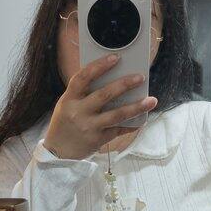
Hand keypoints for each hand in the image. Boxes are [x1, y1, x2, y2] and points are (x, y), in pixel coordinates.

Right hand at [43, 53, 157, 159]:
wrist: (58, 152)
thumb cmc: (65, 123)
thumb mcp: (67, 105)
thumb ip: (84, 93)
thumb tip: (111, 79)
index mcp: (69, 99)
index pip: (83, 77)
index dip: (99, 66)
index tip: (115, 58)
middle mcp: (78, 112)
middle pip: (104, 95)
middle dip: (124, 84)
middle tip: (140, 77)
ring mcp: (89, 127)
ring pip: (116, 115)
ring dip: (136, 107)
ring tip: (151, 100)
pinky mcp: (97, 140)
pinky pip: (118, 130)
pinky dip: (131, 125)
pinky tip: (142, 120)